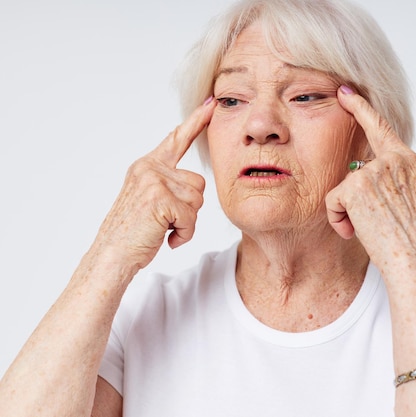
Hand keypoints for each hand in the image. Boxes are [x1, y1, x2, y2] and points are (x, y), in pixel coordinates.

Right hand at [92, 98, 215, 269]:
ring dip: (187, 222)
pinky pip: (191, 218)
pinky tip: (167, 239)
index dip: (196, 121)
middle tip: (166, 221)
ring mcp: (154, 182)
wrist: (111, 255)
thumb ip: (167, 183)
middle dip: (190, 208)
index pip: (176, 139)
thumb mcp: (148, 199)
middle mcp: (150, 168)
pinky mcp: (160, 200)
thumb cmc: (133, 232)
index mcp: (147, 166)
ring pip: (198, 200)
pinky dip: (184, 234)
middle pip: (198, 183)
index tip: (211, 103)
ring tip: (163, 228)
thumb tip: (193, 184)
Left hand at [326, 87, 415, 274]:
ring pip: (342, 190)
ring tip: (368, 229)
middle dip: (354, 199)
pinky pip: (332, 202)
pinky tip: (354, 232)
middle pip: (354, 173)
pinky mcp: (354, 188)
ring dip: (348, 213)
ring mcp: (372, 172)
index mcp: (406, 160)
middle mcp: (390, 160)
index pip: (379, 127)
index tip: (346, 91)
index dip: (360, 107)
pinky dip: (338, 220)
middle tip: (373, 221)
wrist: (415, 260)